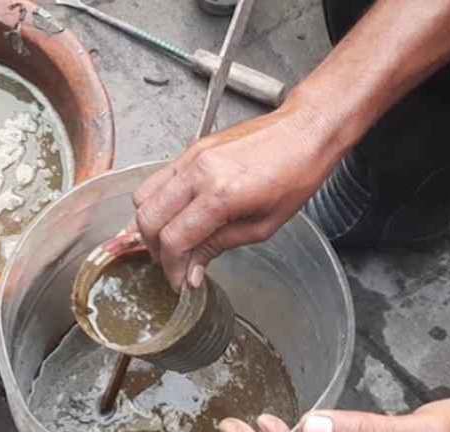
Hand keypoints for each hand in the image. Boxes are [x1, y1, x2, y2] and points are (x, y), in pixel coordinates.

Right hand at [131, 103, 344, 289]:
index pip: (175, 239)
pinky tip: (178, 216)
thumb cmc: (297, 174)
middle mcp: (199, 172)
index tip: (181, 282)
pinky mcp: (191, 149)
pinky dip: (159, 203)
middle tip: (174, 266)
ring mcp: (191, 156)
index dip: (173, 268)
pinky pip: (158, 179)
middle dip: (156, 250)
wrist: (304, 131)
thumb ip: (220, 245)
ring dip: (151, 226)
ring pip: (144, 197)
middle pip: (149, 219)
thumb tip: (194, 267)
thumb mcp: (264, 225)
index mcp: (221, 194)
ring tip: (174, 243)